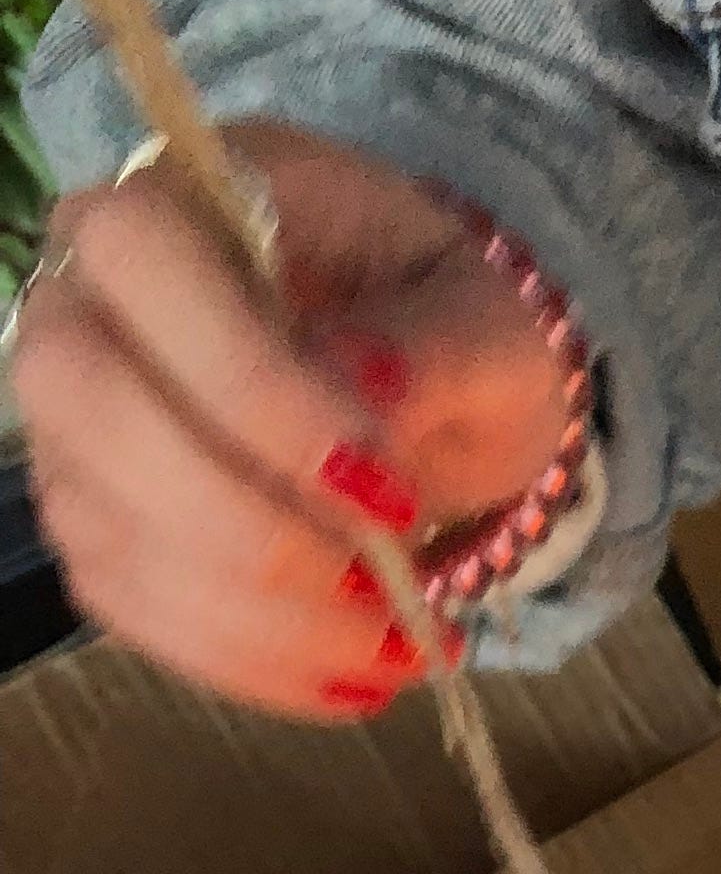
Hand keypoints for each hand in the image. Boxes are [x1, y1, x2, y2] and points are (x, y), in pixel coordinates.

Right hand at [10, 122, 572, 720]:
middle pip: (82, 396)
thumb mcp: (490, 324)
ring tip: (399, 650)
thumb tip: (361, 393)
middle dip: (239, 523)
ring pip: (103, 526)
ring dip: (258, 622)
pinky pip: (131, 606)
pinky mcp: (97, 518)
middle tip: (380, 588)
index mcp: (188, 194)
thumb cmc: (452, 325)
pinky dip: (245, 663)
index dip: (250, 389)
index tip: (383, 490)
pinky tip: (351, 679)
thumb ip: (434, 350)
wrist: (436, 387)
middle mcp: (89, 293)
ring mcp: (78, 417)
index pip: (143, 259)